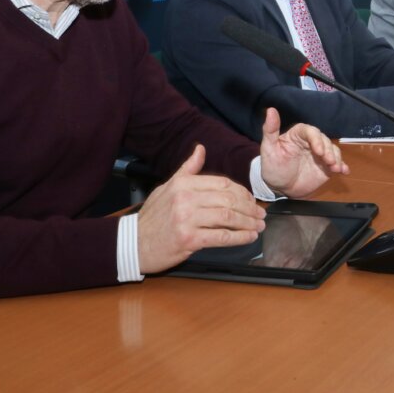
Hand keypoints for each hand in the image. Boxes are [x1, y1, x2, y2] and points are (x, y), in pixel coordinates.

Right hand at [136, 143, 266, 274]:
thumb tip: (201, 149)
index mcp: (183, 183)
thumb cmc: (152, 217)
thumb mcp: (167, 187)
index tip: (252, 200)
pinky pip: (221, 237)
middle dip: (249, 208)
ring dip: (248, 223)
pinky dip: (239, 237)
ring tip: (258, 226)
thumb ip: (188, 169)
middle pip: (229, 199)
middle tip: (260, 214)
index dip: (242, 193)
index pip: (223, 184)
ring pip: (228, 217)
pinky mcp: (188, 239)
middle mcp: (185, 198)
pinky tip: (248, 237)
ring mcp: (186, 219)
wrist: (133, 243)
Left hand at [258, 108, 348, 197]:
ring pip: (332, 150)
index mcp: (298, 135)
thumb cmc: (273, 167)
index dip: (316, 139)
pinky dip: (342, 166)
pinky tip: (344, 171)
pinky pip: (337, 162)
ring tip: (335, 168)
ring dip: (336, 158)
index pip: (309, 131)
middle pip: (324, 140)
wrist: (280, 188)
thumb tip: (271, 110)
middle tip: (328, 161)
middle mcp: (311, 142)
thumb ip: (270, 130)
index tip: (319, 151)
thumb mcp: (268, 149)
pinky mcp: (326, 166)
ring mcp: (320, 154)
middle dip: (328, 150)